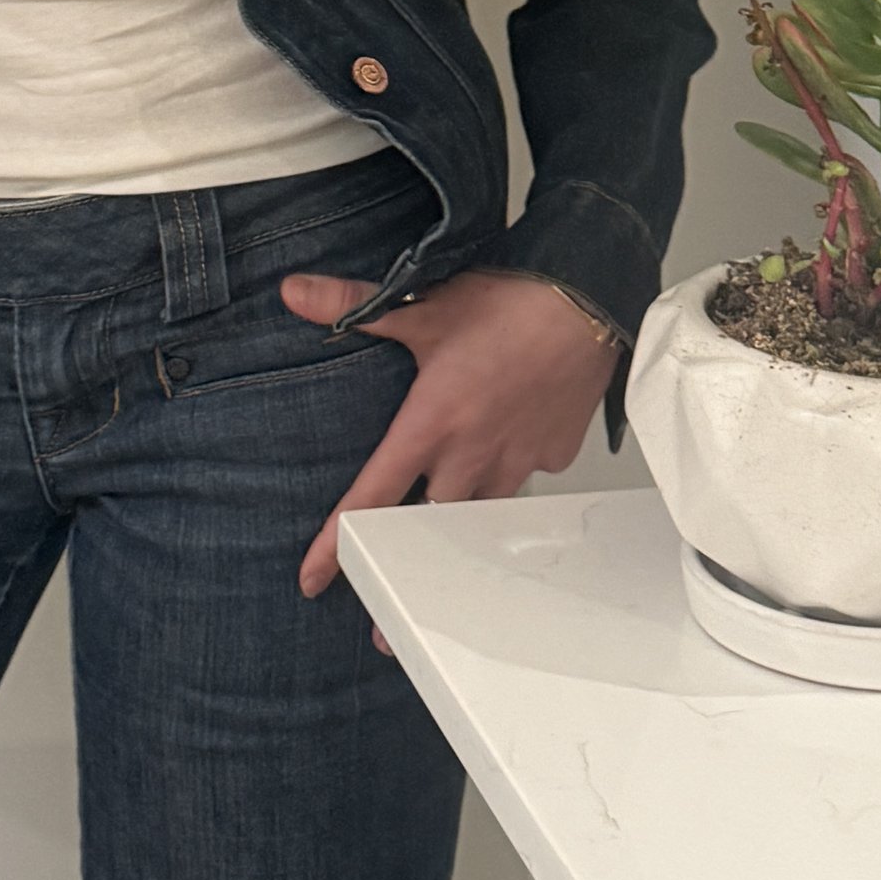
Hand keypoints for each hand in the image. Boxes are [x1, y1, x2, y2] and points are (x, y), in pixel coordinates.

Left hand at [283, 268, 619, 604]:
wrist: (585, 299)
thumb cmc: (509, 302)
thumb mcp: (420, 305)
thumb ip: (351, 304)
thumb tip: (295, 292)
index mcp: (431, 422)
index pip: (373, 494)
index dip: (338, 541)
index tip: (316, 577)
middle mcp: (472, 452)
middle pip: (428, 523)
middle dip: (404, 556)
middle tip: (387, 587)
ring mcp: (516, 459)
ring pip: (479, 512)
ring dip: (458, 522)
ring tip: (447, 540)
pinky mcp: (553, 455)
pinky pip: (524, 479)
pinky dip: (509, 476)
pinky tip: (505, 457)